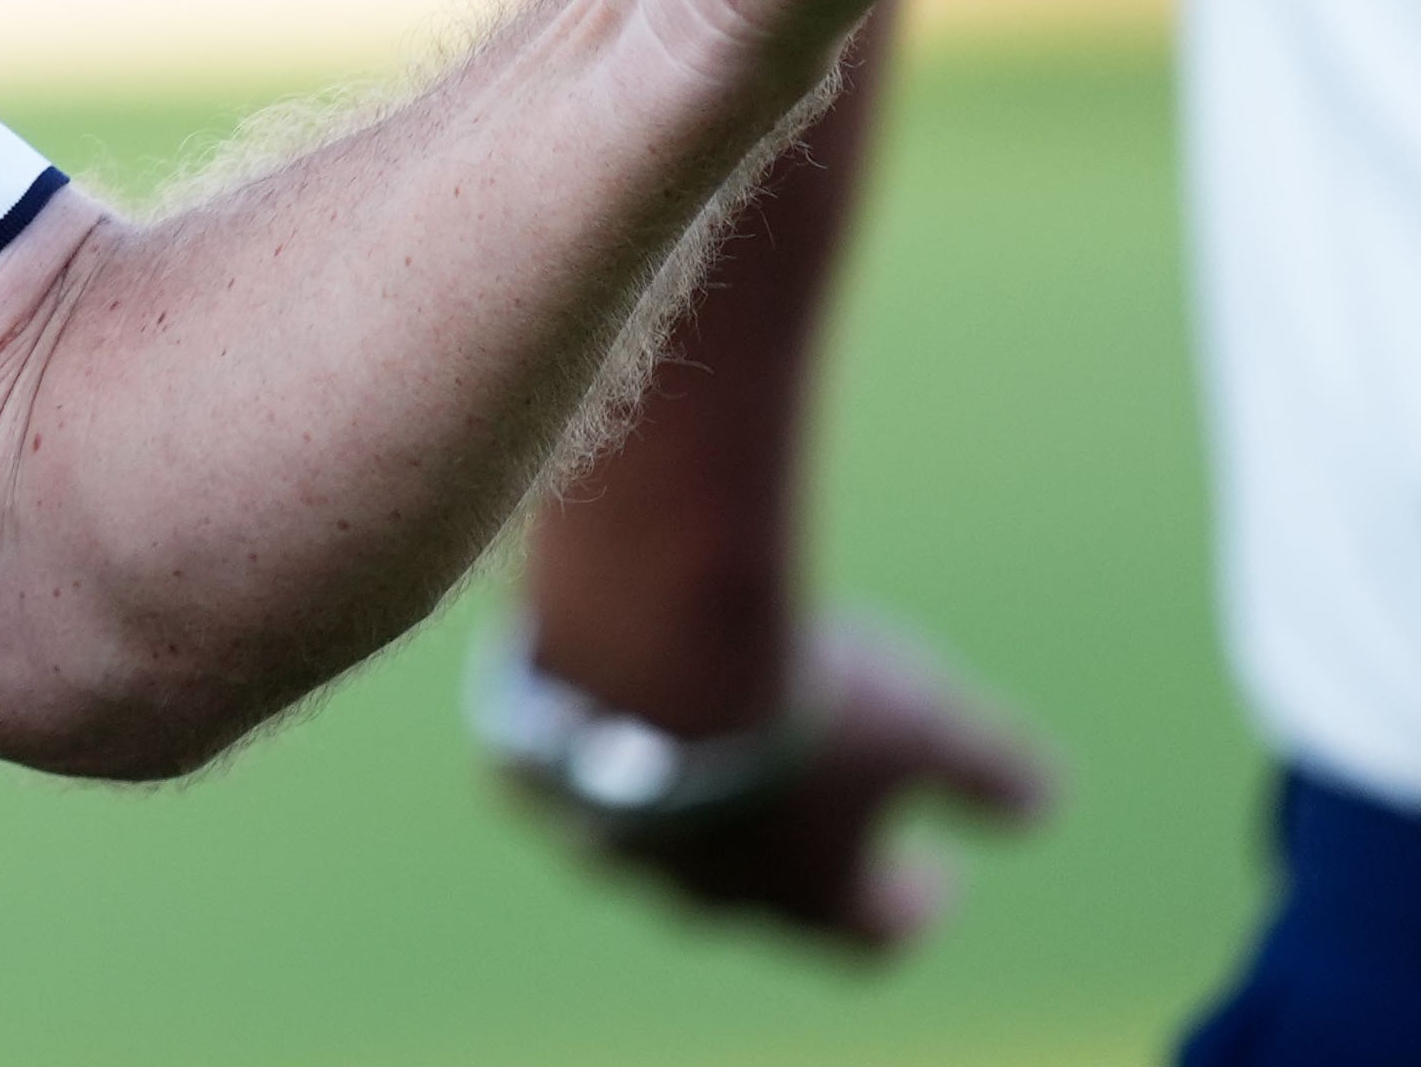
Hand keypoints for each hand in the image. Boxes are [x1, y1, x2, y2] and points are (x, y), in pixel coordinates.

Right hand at [560, 615, 1056, 951]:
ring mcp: (620, 849)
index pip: (876, 936)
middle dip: (794, 856)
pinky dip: (592, 761)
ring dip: (691, 810)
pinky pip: (566, 790)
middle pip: (761, 901)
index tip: (937, 873)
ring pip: (658, 849)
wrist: (645, 645)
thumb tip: (1038, 806)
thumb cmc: (806, 702)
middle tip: (818, 802)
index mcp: (812, 903)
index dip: (912, 908)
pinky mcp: (542, 789)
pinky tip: (609, 710)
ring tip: (709, 743)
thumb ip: (995, 778)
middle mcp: (710, 898)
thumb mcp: (935, 727)